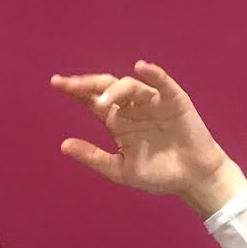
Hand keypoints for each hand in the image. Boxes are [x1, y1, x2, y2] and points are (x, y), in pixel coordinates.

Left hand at [50, 60, 228, 196]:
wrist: (190, 180)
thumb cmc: (157, 175)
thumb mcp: (119, 170)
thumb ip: (93, 157)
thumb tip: (63, 145)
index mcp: (117, 122)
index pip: (92, 101)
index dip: (75, 91)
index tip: (55, 83)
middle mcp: (132, 108)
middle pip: (106, 87)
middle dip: (87, 83)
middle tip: (68, 84)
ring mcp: (153, 102)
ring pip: (130, 86)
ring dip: (115, 90)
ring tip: (102, 102)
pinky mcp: (174, 101)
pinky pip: (163, 83)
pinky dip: (154, 74)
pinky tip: (141, 67)